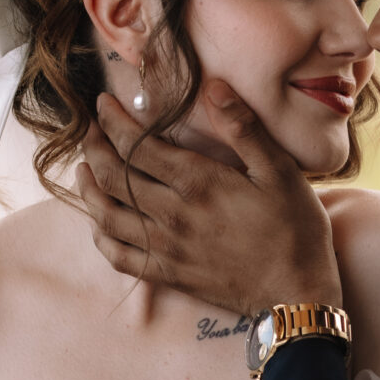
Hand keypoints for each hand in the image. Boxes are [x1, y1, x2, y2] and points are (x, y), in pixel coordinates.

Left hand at [77, 83, 342, 320]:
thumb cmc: (294, 229)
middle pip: (113, 176)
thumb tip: (213, 86)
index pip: (136, 145)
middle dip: (94, 147)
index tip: (103, 104)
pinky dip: (100, 237)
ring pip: (107, 216)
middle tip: (91, 131)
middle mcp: (172, 215)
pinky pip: (118, 257)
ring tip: (83, 170)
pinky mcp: (167, 275)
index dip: (112, 121)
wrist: (295, 294)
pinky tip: (99, 223)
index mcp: (197, 183)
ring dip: (88, 189)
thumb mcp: (279, 171)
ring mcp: (166, 249)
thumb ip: (243, 127)